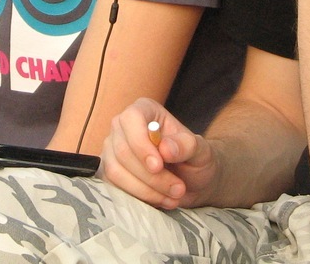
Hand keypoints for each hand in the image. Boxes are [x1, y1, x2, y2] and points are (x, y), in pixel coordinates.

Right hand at [99, 98, 217, 209]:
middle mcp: (123, 126)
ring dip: (145, 190)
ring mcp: (112, 149)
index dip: (141, 144)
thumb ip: (186, 145)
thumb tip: (165, 148)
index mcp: (145, 110)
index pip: (131, 119)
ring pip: (115, 171)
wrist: (192, 182)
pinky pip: (113, 186)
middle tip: (178, 189)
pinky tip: (159, 200)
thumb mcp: (201, 151)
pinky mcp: (108, 171)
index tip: (158, 166)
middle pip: (123, 150)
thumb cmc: (195, 160)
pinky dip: (137, 198)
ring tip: (172, 197)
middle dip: (150, 176)